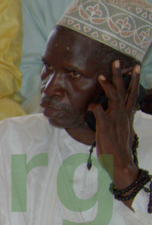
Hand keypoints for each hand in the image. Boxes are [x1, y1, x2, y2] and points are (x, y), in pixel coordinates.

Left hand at [91, 63, 141, 202]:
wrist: (120, 162)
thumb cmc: (118, 148)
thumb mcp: (120, 131)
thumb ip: (116, 120)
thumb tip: (108, 113)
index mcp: (127, 115)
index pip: (132, 94)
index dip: (133, 80)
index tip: (134, 67)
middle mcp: (123, 114)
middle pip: (124, 91)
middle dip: (121, 76)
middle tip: (116, 61)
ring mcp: (115, 119)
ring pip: (114, 98)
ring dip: (108, 86)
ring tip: (101, 76)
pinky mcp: (105, 126)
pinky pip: (99, 112)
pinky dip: (94, 107)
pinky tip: (90, 106)